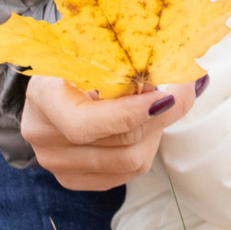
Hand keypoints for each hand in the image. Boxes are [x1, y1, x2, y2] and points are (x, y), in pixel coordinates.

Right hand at [21, 75, 197, 191]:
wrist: (55, 86)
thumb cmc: (82, 60)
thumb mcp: (99, 50)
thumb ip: (131, 62)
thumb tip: (187, 76)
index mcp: (43, 96)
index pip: (85, 124)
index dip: (131, 114)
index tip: (165, 96)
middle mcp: (43, 135)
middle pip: (120, 141)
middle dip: (158, 116)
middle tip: (174, 93)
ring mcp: (55, 162)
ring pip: (131, 161)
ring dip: (155, 133)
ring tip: (154, 108)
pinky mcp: (73, 178)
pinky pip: (127, 173)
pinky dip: (145, 148)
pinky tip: (142, 127)